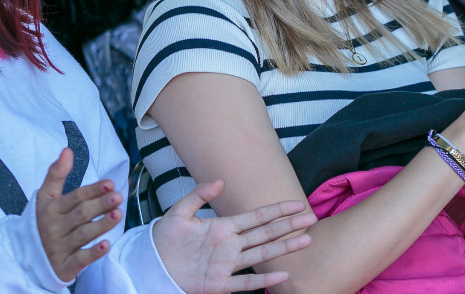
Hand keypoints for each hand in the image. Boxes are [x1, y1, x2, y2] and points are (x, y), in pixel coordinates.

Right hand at [35, 148, 124, 281]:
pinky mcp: (64, 267)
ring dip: (101, 225)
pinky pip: (79, 260)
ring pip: (82, 235)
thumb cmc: (41, 222)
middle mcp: (54, 228)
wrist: (26, 257)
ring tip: (118, 215)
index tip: (110, 184)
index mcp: (51, 209)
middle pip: (81, 215)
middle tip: (118, 197)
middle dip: (100, 205)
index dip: (92, 190)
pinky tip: (107, 245)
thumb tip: (67, 150)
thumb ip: (56, 174)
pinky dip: (93, 253)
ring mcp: (59, 248)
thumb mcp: (45, 197)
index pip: (75, 198)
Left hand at [152, 179, 315, 293]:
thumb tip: (219, 181)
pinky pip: (244, 283)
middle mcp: (230, 245)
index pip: (257, 217)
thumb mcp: (179, 212)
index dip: (277, 211)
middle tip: (311, 219)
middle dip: (288, 227)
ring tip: (306, 241)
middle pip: (266, 234)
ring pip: (261, 256)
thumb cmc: (165, 238)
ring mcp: (227, 265)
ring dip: (283, 249)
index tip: (297, 204)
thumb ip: (199, 196)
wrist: (152, 264)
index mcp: (224, 227)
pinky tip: (282, 275)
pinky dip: (263, 281)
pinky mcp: (218, 284)